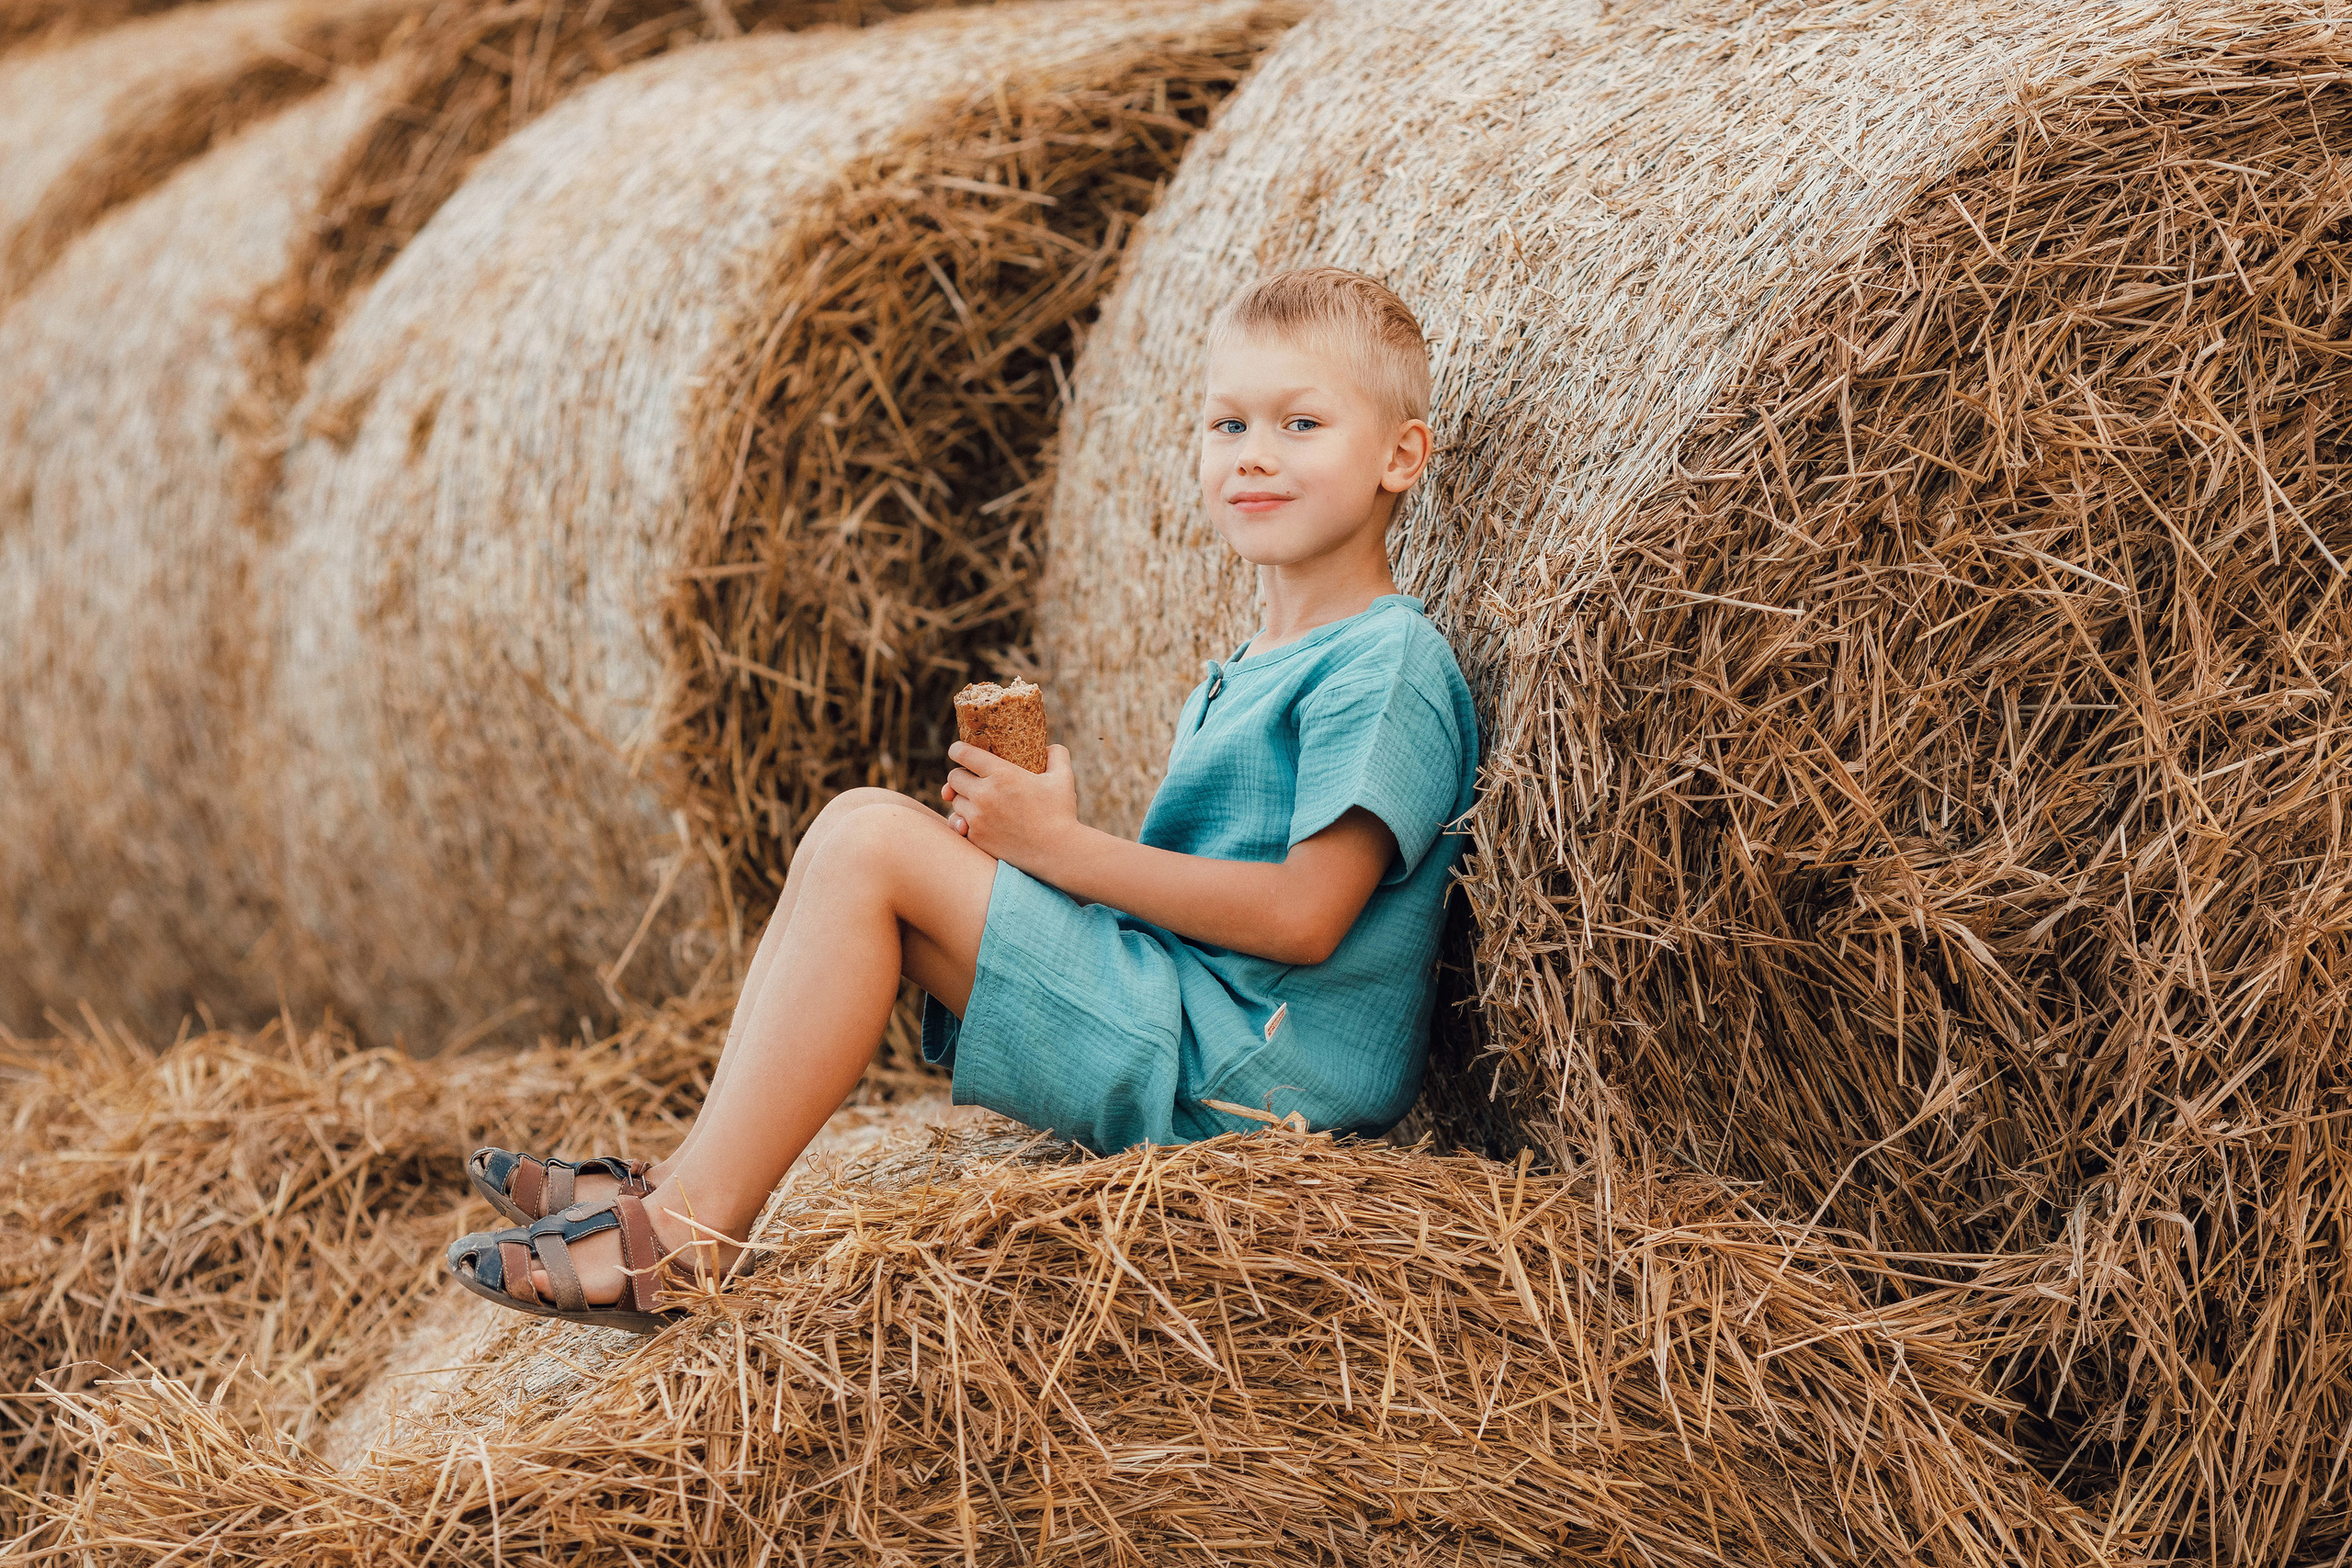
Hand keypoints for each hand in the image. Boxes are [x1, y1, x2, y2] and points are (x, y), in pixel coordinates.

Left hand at [941, 742, 1079, 869]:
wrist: (1057, 852)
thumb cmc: (1061, 813)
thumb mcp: (1063, 777)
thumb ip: (1056, 754)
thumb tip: (1046, 747)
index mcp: (1002, 774)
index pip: (963, 753)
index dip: (958, 749)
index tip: (959, 751)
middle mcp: (984, 794)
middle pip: (954, 777)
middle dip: (961, 775)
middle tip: (972, 778)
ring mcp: (977, 818)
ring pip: (955, 801)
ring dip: (964, 799)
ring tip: (980, 802)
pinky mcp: (976, 838)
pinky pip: (957, 824)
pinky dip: (964, 821)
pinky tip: (976, 820)